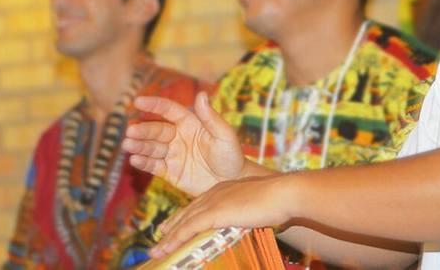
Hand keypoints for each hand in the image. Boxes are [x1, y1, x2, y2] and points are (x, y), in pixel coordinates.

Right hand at [123, 92, 244, 195]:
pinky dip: (144, 162)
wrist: (232, 183)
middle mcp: (178, 137)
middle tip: (130, 131)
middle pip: (157, 130)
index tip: (138, 101)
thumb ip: (211, 117)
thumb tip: (201, 94)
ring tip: (127, 144)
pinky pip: (154, 166)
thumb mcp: (224, 135)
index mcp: (190, 123)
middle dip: (143, 130)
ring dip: (139, 145)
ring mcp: (173, 154)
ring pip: (152, 148)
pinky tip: (134, 159)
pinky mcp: (170, 172)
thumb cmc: (231, 155)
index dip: (154, 105)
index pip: (169, 110)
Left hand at [150, 175, 297, 258]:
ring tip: (157, 251)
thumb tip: (242, 225)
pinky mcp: (215, 213)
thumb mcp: (254, 207)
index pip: (198, 204)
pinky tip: (166, 248)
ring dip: (169, 238)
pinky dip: (176, 239)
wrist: (282, 193)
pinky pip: (189, 228)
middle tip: (160, 238)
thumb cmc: (276, 201)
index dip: (184, 216)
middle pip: (187, 213)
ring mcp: (213, 202)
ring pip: (184, 222)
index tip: (173, 226)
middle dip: (172, 227)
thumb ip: (243, 214)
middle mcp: (215, 193)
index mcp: (223, 189)